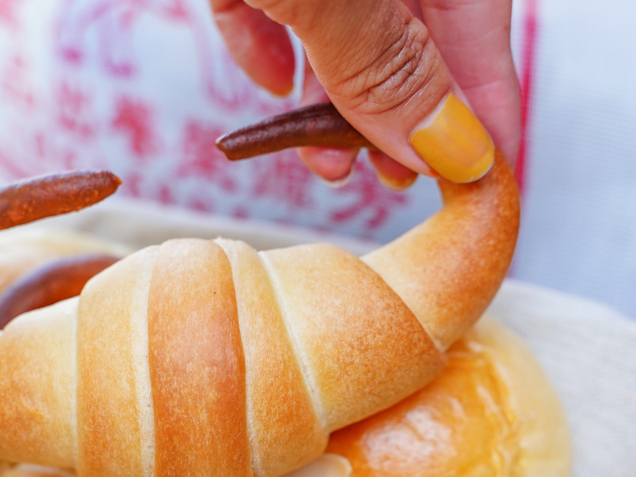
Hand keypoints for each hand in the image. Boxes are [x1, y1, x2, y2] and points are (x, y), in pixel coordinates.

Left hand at [210, 0, 519, 185]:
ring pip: (341, 28)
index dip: (486, 109)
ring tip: (324, 163)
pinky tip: (270, 80)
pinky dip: (272, 46)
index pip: (481, 27)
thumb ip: (382, 60)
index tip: (486, 180)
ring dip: (333, 100)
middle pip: (414, 33)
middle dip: (400, 114)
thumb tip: (452, 147)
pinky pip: (271, 4)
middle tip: (393, 180)